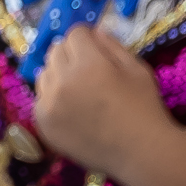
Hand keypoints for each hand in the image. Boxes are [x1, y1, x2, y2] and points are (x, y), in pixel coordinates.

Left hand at [33, 26, 172, 177]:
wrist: (141, 153)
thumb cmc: (145, 109)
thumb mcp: (138, 70)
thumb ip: (113, 46)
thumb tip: (93, 31)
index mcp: (88, 64)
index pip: (75, 34)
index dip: (87, 37)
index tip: (96, 47)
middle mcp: (62, 80)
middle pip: (56, 50)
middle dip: (72, 53)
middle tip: (90, 69)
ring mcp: (48, 103)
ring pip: (44, 72)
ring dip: (59, 73)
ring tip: (81, 89)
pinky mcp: (42, 122)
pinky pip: (40, 97)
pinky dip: (52, 97)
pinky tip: (72, 108)